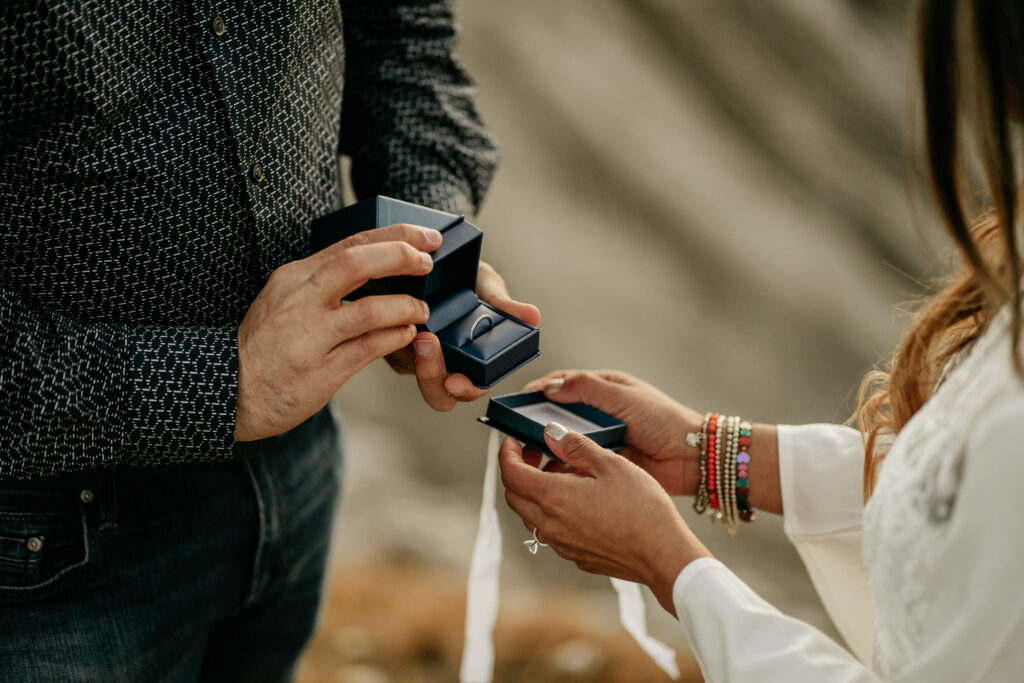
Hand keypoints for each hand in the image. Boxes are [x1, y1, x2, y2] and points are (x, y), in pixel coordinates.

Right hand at [235, 224, 441, 440]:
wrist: (231, 391)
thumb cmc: (265, 344)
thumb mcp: (285, 299)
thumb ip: (324, 282)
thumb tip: (378, 265)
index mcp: (294, 278)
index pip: (350, 243)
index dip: (394, 236)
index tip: (426, 236)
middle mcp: (299, 301)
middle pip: (356, 263)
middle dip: (400, 256)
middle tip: (428, 262)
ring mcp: (308, 337)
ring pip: (368, 310)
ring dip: (405, 306)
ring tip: (420, 309)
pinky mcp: (320, 372)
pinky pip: (367, 349)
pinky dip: (394, 338)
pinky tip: (406, 334)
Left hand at [385, 259, 540, 410]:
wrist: (433, 260)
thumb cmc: (466, 276)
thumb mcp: (487, 286)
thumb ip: (505, 305)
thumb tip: (533, 315)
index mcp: (475, 358)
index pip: (472, 387)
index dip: (465, 388)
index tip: (456, 379)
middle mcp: (447, 362)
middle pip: (439, 392)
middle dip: (431, 375)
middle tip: (428, 345)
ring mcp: (417, 354)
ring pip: (411, 372)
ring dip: (411, 354)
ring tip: (415, 326)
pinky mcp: (391, 341)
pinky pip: (389, 349)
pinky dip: (393, 336)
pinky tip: (397, 316)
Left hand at [499, 425, 711, 615]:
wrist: (663, 555)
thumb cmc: (642, 509)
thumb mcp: (610, 464)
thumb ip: (575, 447)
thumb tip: (550, 433)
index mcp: (553, 498)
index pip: (511, 473)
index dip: (507, 453)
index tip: (513, 441)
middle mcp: (550, 525)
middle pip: (515, 495)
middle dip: (519, 470)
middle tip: (539, 453)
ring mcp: (562, 544)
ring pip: (532, 514)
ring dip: (538, 491)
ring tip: (566, 473)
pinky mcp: (576, 555)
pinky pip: (552, 530)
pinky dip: (554, 510)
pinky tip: (581, 499)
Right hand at [522, 370, 702, 495]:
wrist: (691, 457)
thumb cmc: (664, 420)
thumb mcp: (624, 397)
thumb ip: (588, 389)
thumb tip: (552, 386)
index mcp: (604, 390)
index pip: (564, 385)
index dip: (540, 391)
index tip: (519, 401)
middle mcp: (599, 414)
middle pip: (559, 415)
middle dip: (537, 423)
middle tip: (518, 431)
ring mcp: (601, 439)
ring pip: (565, 442)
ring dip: (549, 448)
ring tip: (531, 453)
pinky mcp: (604, 464)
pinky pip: (577, 464)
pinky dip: (563, 467)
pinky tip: (552, 471)